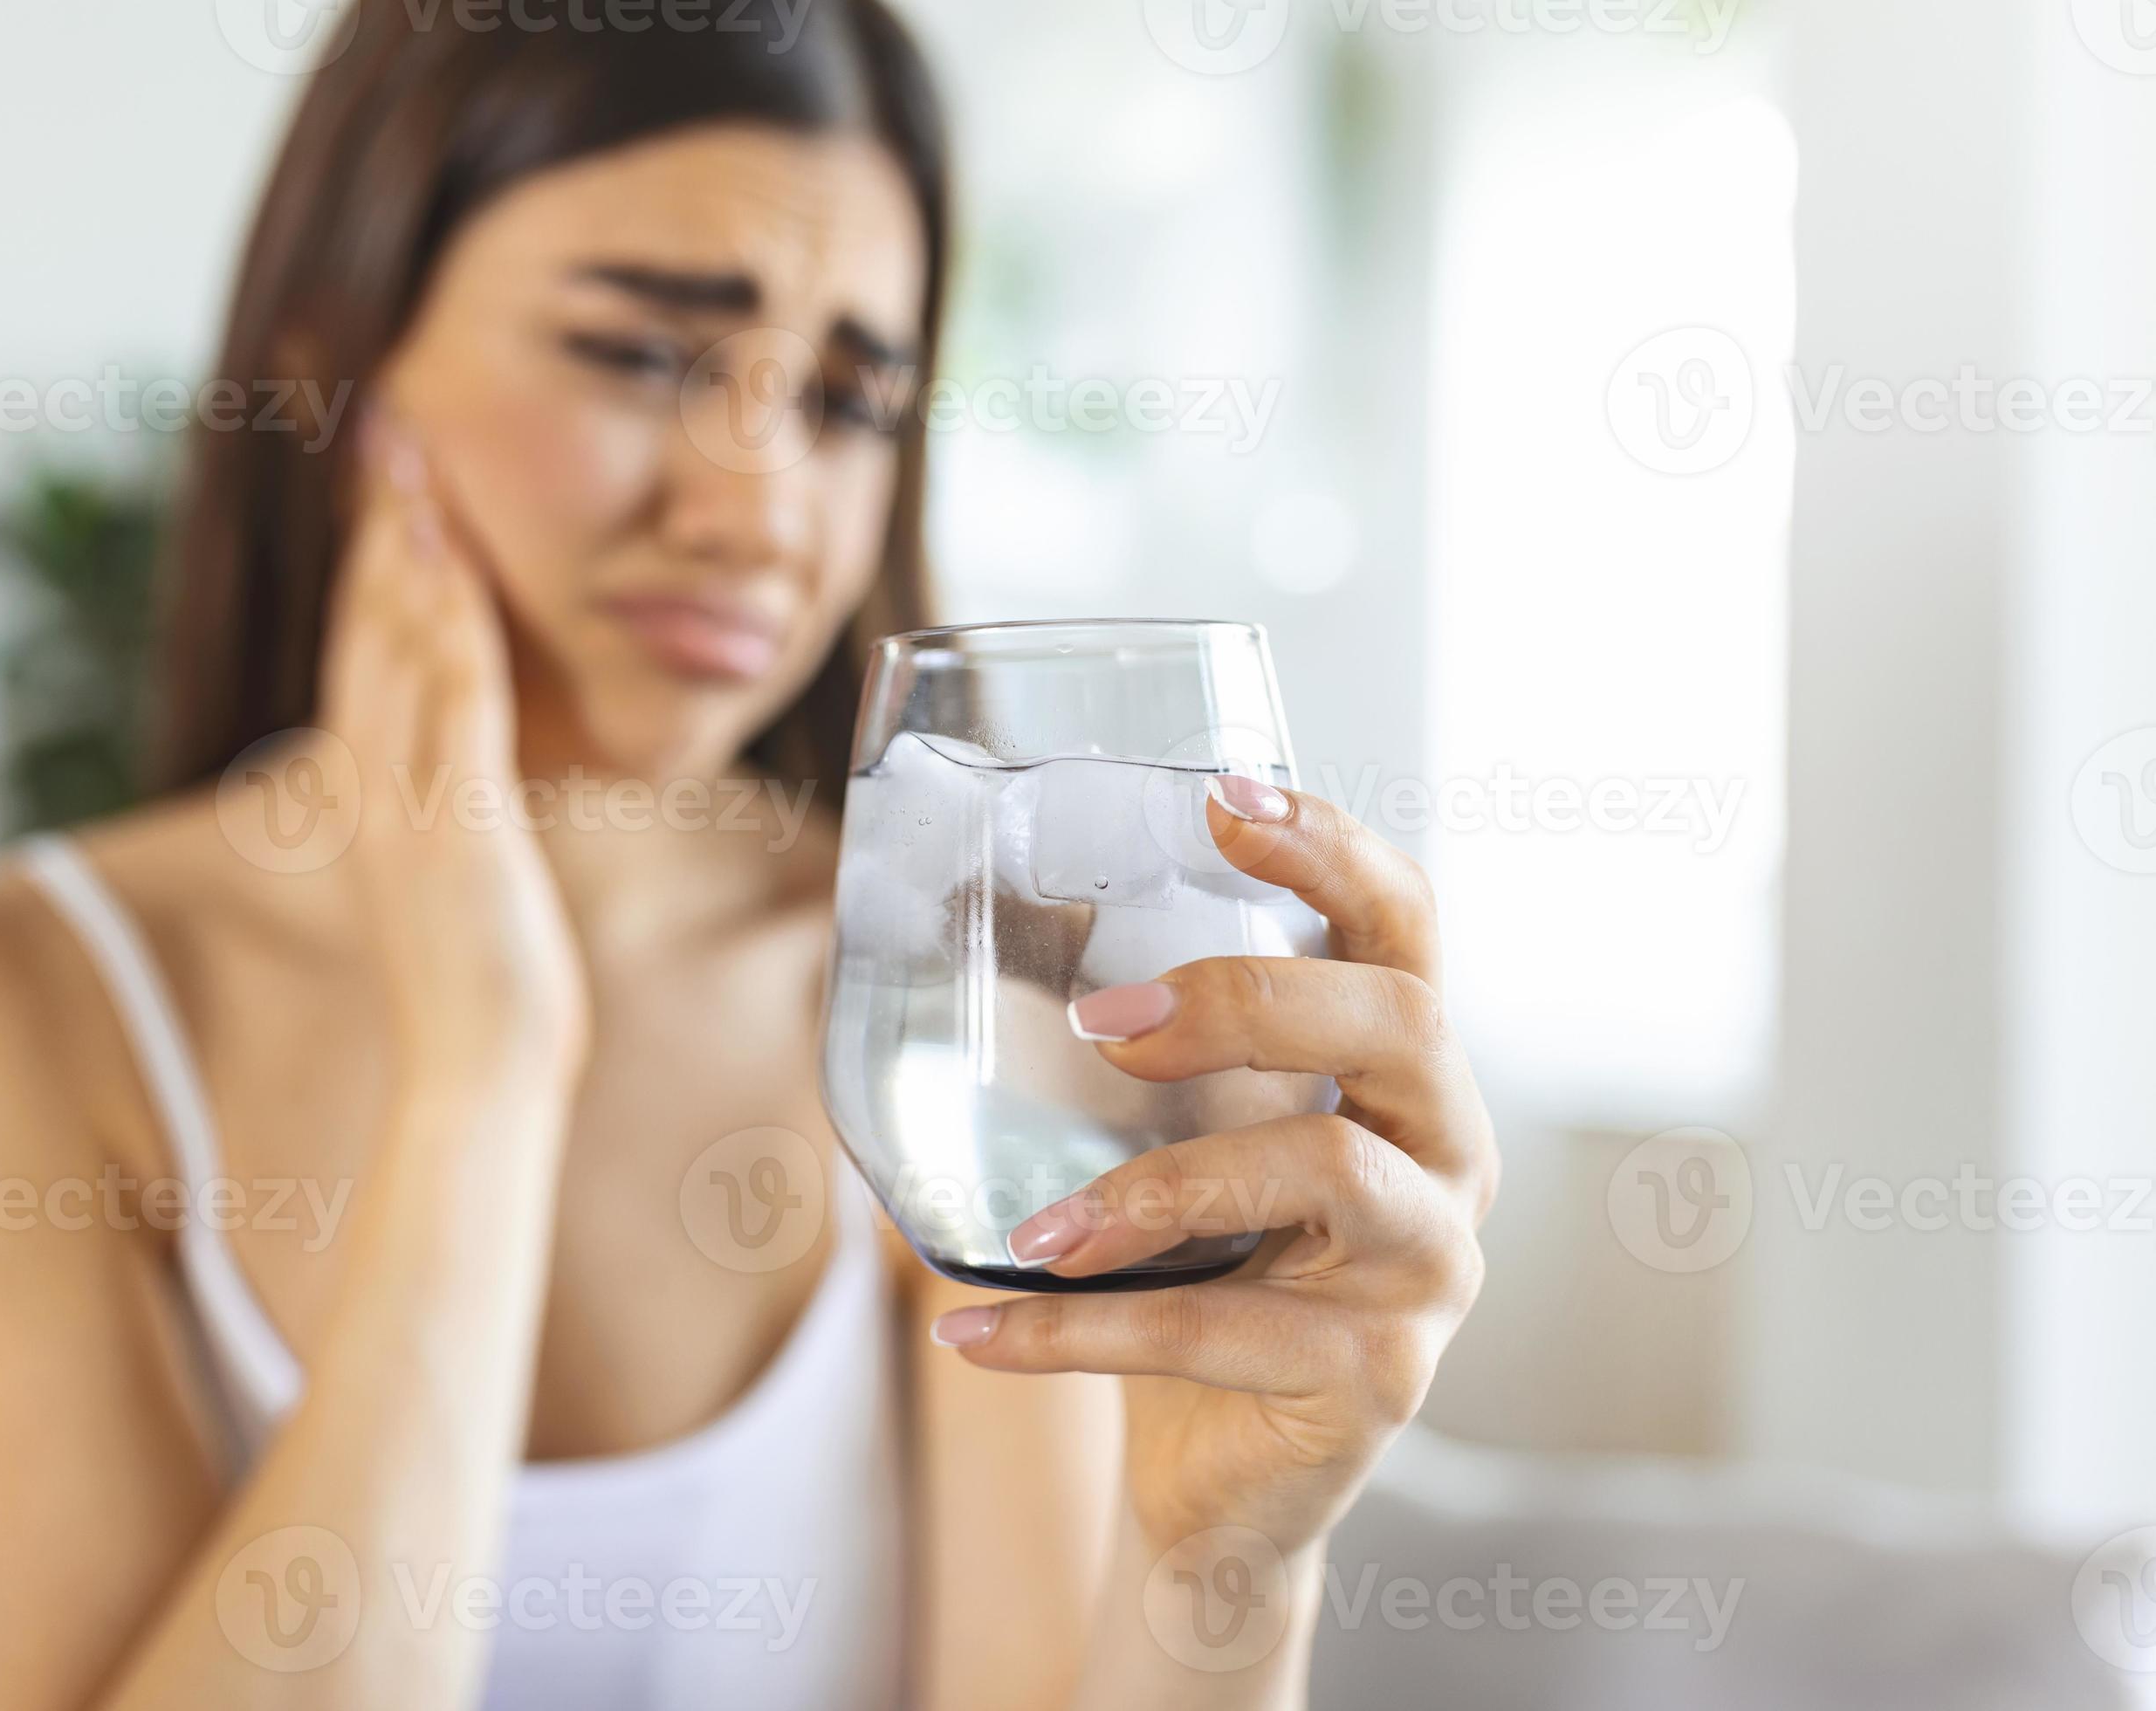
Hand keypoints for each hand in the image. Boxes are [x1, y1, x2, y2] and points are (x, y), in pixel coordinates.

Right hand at [318, 403, 587, 1079]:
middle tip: (385, 444)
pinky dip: (448, 627)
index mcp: (371, 807)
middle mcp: (373, 795)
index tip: (383, 508)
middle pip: (366, 638)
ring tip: (411, 471)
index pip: (362, 667)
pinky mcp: (456, 827)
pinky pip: (452, 704)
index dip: (370, 582)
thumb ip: (450, 824)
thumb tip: (465, 787)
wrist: (477, 1076)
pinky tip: (452, 565)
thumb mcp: (457, 888)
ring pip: (398, 654)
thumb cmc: (484, 996)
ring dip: (407, 558)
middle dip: (377, 538)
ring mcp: (407, 808)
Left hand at [930, 777, 1495, 1556]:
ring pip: (1325, 1167)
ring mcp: (1430, 1267)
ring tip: (1031, 1231)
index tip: (1226, 799)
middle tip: (1103, 1027)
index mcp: (1405, 1074)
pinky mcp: (1380, 1377)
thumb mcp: (1172, 1150)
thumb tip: (951, 934)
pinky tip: (972, 1332)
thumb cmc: (1197, 1280)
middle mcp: (1448, 1153)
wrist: (1222, 1482)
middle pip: (1397, 1022)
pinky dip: (1076, 1333)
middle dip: (1246, 998)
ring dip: (1156, 1187)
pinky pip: (1222, 1333)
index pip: (1405, 926)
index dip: (1332, 850)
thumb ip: (1130, 1059)